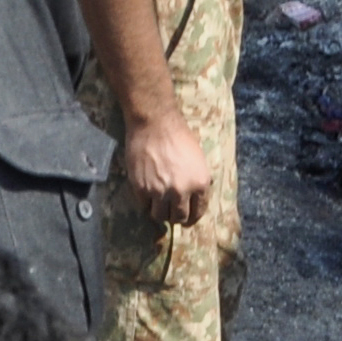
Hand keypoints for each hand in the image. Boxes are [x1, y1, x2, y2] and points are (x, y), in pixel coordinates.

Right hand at [121, 107, 212, 224]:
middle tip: (171, 211)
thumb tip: (194, 197)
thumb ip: (196, 181)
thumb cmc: (179, 135)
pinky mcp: (141, 189)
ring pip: (160, 216)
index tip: (187, 217)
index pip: (198, 212)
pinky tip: (147, 193)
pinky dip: (146, 203)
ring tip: (158, 204)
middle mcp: (182, 191)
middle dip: (175, 216)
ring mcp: (160, 192)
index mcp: (200, 183)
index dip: (192, 216)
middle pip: (179, 218)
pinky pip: (144, 206)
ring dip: (160, 212)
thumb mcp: (198, 159)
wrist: (155, 122)